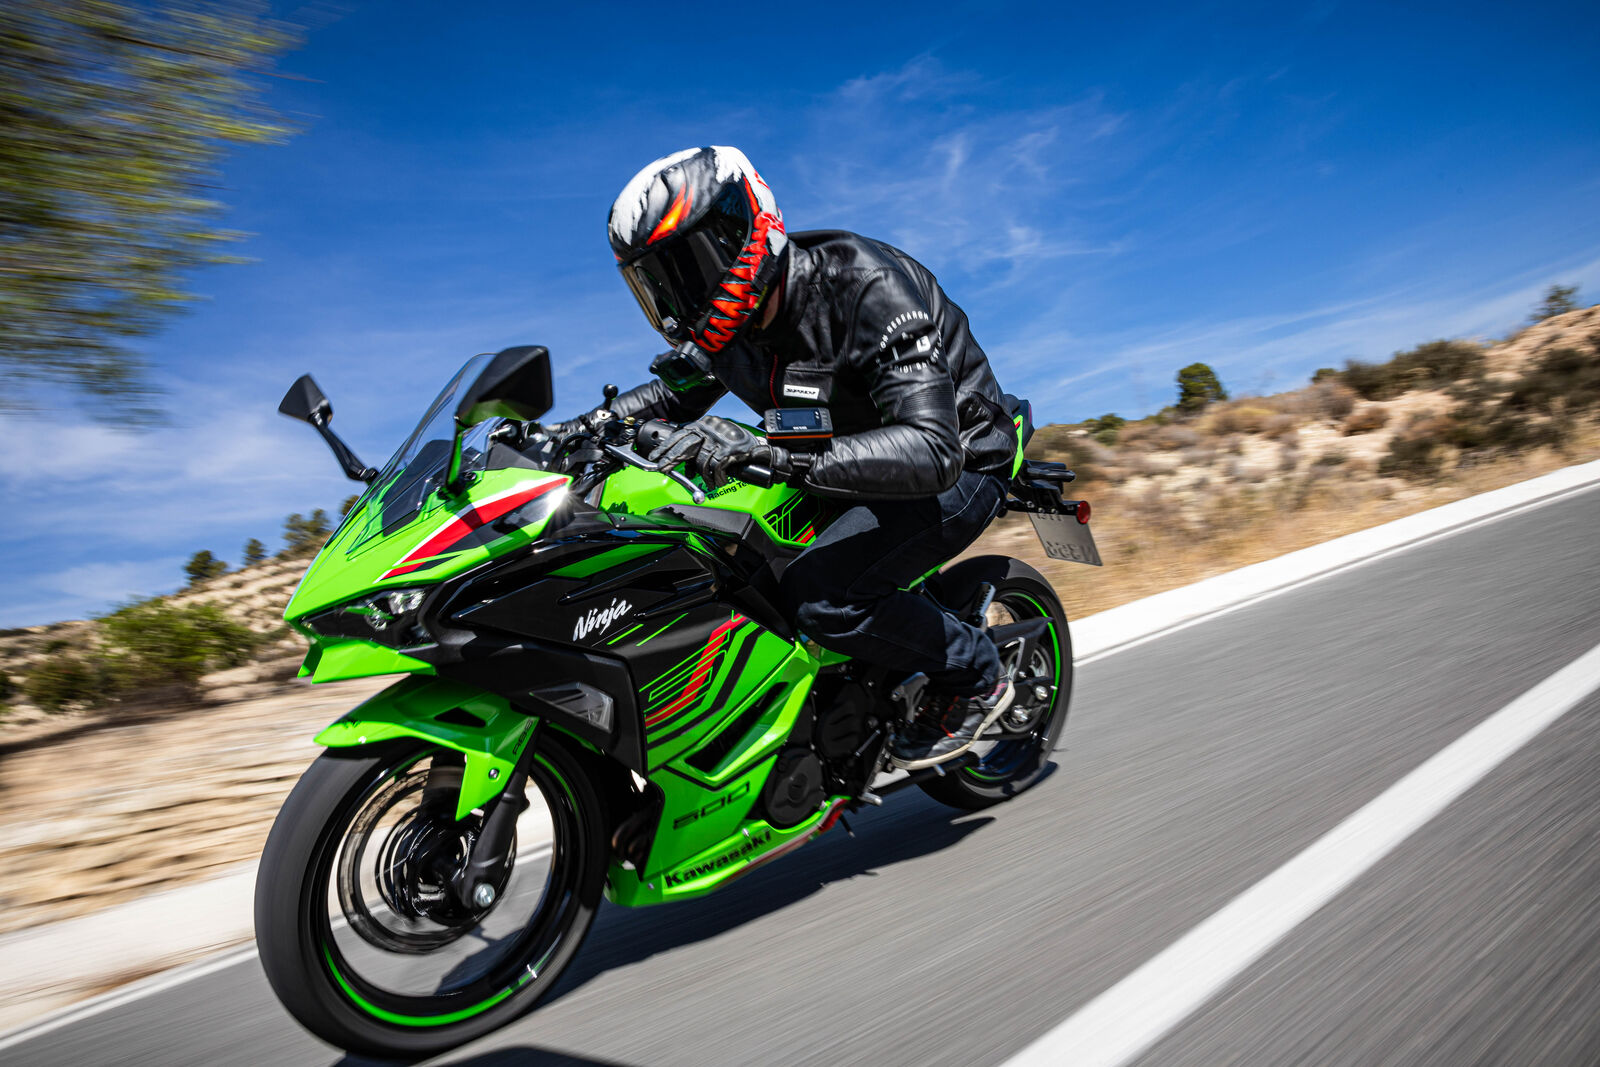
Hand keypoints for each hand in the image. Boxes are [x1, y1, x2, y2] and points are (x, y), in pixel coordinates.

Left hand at [644, 416, 772, 488]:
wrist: (757, 445)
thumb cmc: (734, 444)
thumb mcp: (713, 442)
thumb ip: (698, 451)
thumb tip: (685, 466)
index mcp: (703, 424)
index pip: (680, 435)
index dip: (666, 447)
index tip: (656, 457)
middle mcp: (709, 428)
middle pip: (685, 445)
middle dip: (672, 459)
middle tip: (663, 469)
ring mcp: (718, 438)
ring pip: (701, 462)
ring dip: (704, 477)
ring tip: (709, 483)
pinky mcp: (729, 449)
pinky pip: (715, 467)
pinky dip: (716, 478)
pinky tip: (719, 482)